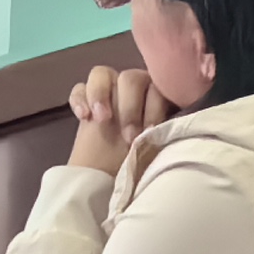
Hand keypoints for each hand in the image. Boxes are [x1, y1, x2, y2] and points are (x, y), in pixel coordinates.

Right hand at [66, 61, 170, 175]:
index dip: (152, 106)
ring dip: (100, 93)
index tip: (148, 130)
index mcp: (156, 96)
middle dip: (129, 106)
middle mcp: (133, 89)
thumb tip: (173, 123)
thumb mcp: (159, 145)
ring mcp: (107, 92)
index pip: (156, 85)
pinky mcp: (85, 100)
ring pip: (102, 74)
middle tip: (127, 135)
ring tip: (99, 118)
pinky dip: (79, 99)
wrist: (112, 179)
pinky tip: (83, 117)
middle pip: (130, 77)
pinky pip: (79, 88)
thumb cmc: (143, 161)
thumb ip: (164, 127)